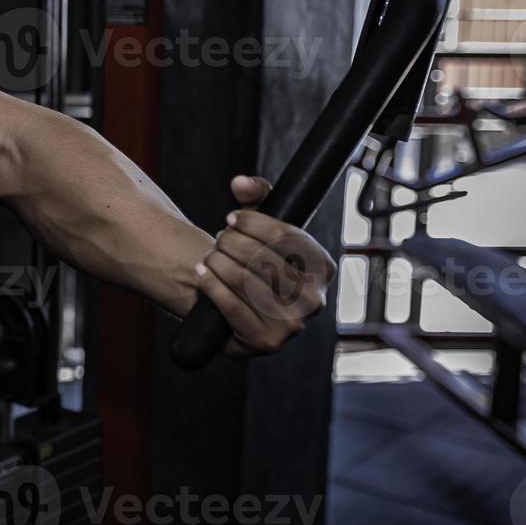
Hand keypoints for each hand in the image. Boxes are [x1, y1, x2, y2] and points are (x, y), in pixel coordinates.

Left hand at [193, 175, 336, 357]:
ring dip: (218, 262)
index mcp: (323, 268)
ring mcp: (292, 324)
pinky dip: (211, 285)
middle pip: (263, 259)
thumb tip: (240, 183)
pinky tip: (201, 272)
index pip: (288, 237)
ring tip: (210, 256)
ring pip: (245, 281)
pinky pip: (232, 307)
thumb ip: (256, 194)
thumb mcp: (261, 223)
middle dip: (232, 243)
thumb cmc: (255, 256)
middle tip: (219, 240)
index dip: (254, 223)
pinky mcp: (265, 341)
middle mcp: (315, 299)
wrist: (240, 301)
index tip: (231, 219)